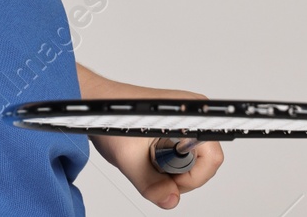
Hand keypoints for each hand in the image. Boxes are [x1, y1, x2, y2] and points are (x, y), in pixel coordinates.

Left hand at [88, 82, 224, 208]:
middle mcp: (193, 116)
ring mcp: (187, 122)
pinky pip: (184, 158)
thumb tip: (171, 200)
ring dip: (171, 171)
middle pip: (205, 164)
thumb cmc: (110, 119)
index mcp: (188, 115)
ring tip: (148, 159)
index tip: (170, 178)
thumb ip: (151, 184)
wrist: (96, 106)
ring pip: (194, 163)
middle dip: (179, 177)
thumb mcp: (128, 158)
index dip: (192, 177)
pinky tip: (149, 155)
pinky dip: (168, 164)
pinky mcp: (179, 128)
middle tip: (153, 170)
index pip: (211, 158)